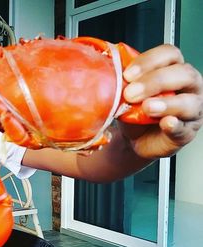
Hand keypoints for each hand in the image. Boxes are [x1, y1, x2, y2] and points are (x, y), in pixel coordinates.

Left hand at [120, 44, 202, 158]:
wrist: (134, 139)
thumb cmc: (135, 110)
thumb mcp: (127, 92)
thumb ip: (124, 82)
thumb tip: (108, 76)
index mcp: (173, 69)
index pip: (170, 54)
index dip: (150, 61)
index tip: (128, 74)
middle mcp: (188, 86)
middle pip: (183, 74)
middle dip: (155, 81)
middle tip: (131, 93)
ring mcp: (192, 110)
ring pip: (190, 101)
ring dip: (166, 103)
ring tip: (146, 107)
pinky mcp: (187, 132)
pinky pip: (184, 128)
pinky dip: (175, 125)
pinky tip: (165, 123)